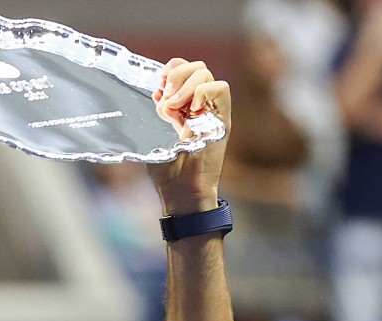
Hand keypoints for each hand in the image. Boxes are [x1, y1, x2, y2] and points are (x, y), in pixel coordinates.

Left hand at [145, 59, 229, 215]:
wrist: (182, 193)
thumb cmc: (169, 172)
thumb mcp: (158, 135)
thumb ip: (161, 112)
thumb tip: (158, 92)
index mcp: (186, 106)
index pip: (185, 69)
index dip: (173, 68)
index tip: (159, 83)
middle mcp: (202, 106)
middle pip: (197, 67)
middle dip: (177, 75)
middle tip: (166, 99)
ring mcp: (214, 112)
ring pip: (207, 74)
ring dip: (185, 85)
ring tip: (174, 107)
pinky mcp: (224, 121)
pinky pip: (221, 89)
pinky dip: (201, 92)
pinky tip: (189, 112)